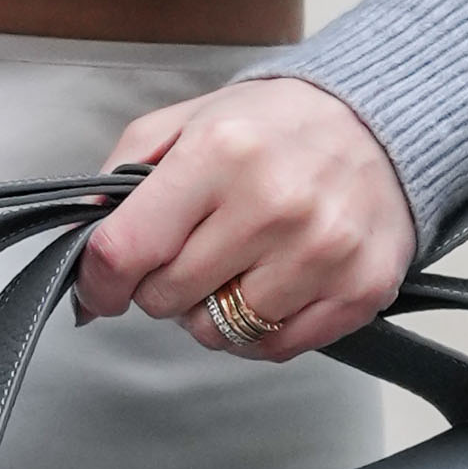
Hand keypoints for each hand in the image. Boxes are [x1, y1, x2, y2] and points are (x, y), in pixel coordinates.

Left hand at [75, 71, 417, 360]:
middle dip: (161, 286)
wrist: (385, 124)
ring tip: (233, 269)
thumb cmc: (279, 126)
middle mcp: (273, 204)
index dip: (99, 280)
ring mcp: (321, 252)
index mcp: (221, 152)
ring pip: (219, 331)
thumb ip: (125, 173)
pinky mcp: (358, 289)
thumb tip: (82, 241)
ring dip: (210, 311)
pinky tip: (268, 288)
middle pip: (167, 298)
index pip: (127, 249)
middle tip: (188, 255)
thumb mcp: (190, 120)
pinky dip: (257, 330)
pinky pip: (274, 348)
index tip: (101, 286)